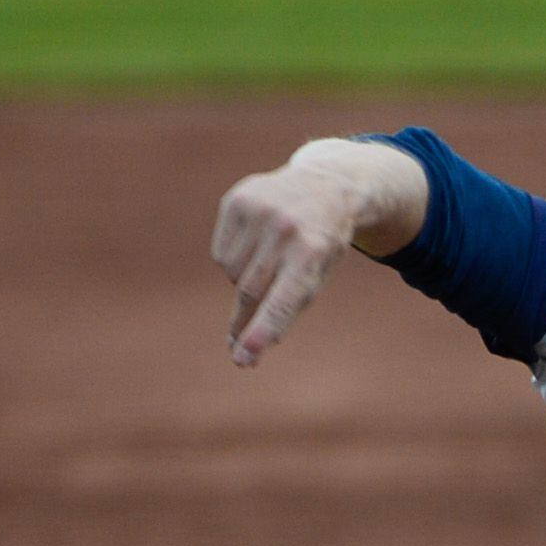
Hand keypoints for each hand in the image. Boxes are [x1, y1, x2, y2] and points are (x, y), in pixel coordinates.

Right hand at [212, 153, 361, 367]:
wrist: (324, 187)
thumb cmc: (319, 247)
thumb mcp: (315, 279)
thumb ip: (282, 314)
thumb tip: (243, 353)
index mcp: (313, 253)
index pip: (283, 301)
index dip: (262, 330)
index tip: (243, 357)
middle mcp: (286, 230)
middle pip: (250, 292)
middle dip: (244, 320)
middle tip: (237, 343)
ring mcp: (260, 211)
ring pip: (232, 274)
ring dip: (243, 281)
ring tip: (267, 263)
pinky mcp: (237, 200)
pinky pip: (221, 254)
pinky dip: (233, 259)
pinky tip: (254, 244)